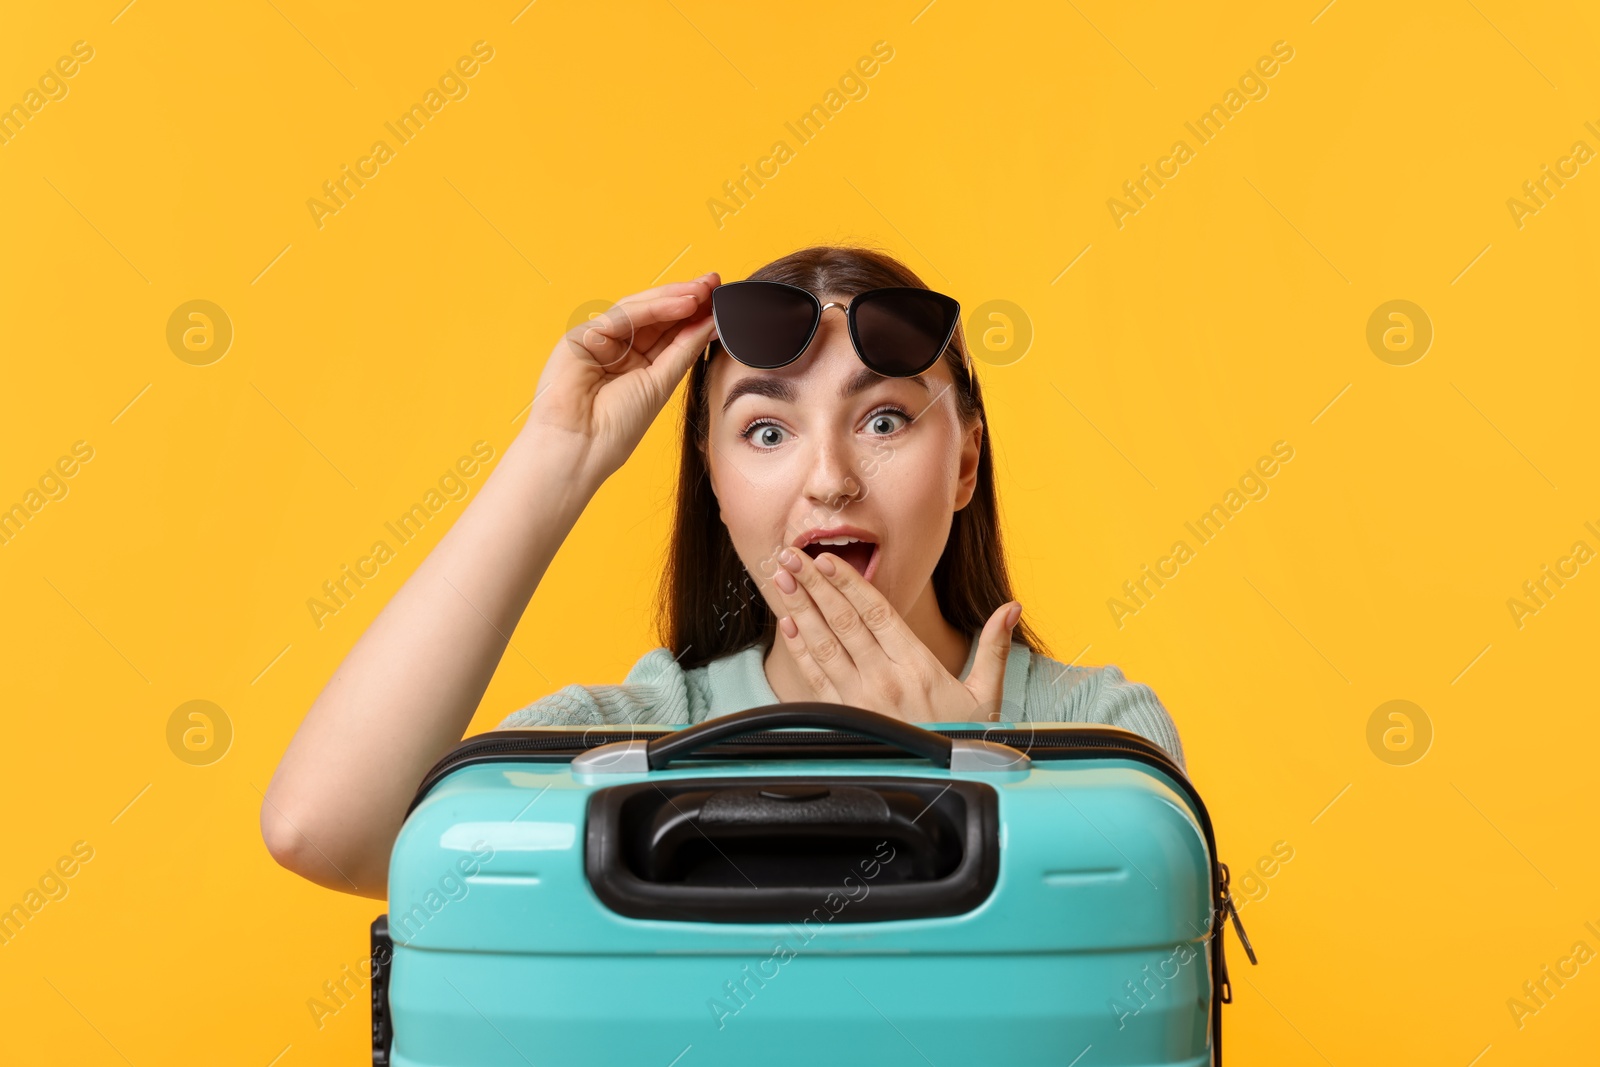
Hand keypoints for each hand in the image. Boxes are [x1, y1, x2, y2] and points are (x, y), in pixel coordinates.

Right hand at [525, 273, 719, 480]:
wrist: (581, 447)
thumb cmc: (616, 428)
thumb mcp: (661, 383)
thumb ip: (684, 350)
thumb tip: (712, 323)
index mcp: (637, 366)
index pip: (669, 332)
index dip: (694, 316)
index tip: (721, 301)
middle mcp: (618, 350)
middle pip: (656, 316)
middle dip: (686, 299)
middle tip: (715, 283)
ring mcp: (599, 340)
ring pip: (640, 310)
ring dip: (674, 298)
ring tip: (704, 290)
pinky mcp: (582, 335)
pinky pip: (622, 316)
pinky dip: (654, 308)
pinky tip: (683, 303)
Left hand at [770, 546, 1021, 722]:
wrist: (945, 786)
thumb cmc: (964, 742)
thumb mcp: (986, 695)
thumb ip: (993, 647)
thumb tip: (1010, 608)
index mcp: (918, 666)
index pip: (877, 612)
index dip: (849, 583)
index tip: (826, 560)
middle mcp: (885, 679)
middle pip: (844, 622)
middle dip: (815, 586)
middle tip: (792, 557)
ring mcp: (860, 700)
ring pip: (824, 645)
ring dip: (801, 610)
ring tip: (782, 581)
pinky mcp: (845, 719)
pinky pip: (816, 678)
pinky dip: (799, 650)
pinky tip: (788, 625)